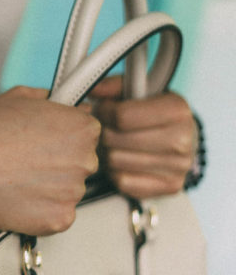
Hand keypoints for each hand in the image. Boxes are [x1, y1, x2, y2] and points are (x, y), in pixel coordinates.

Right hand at [0, 86, 100, 235]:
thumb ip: (49, 100)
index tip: (49, 140)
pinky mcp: (59, 219)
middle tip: (29, 160)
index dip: (65, 136)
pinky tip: (19, 196)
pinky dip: (41, 210)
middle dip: (60, 162)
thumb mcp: (18, 97)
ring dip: (50, 187)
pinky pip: (58, 215)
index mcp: (81, 129)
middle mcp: (84, 161)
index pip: (88, 133)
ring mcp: (73, 193)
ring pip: (68, 190)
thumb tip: (59, 103)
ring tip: (18, 178)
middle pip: (81, 163)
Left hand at [90, 77, 196, 198]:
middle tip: (107, 128)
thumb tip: (94, 90)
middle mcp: (182, 139)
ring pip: (116, 161)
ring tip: (114, 143)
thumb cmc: (154, 114)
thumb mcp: (139, 92)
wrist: (181, 139)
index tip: (104, 110)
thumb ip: (114, 87)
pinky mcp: (170, 187)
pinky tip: (123, 161)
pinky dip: (117, 172)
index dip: (105, 112)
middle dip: (104, 132)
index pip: (122, 116)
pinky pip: (123, 182)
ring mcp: (178, 166)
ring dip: (108, 152)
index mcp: (177, 109)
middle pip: (116, 139)